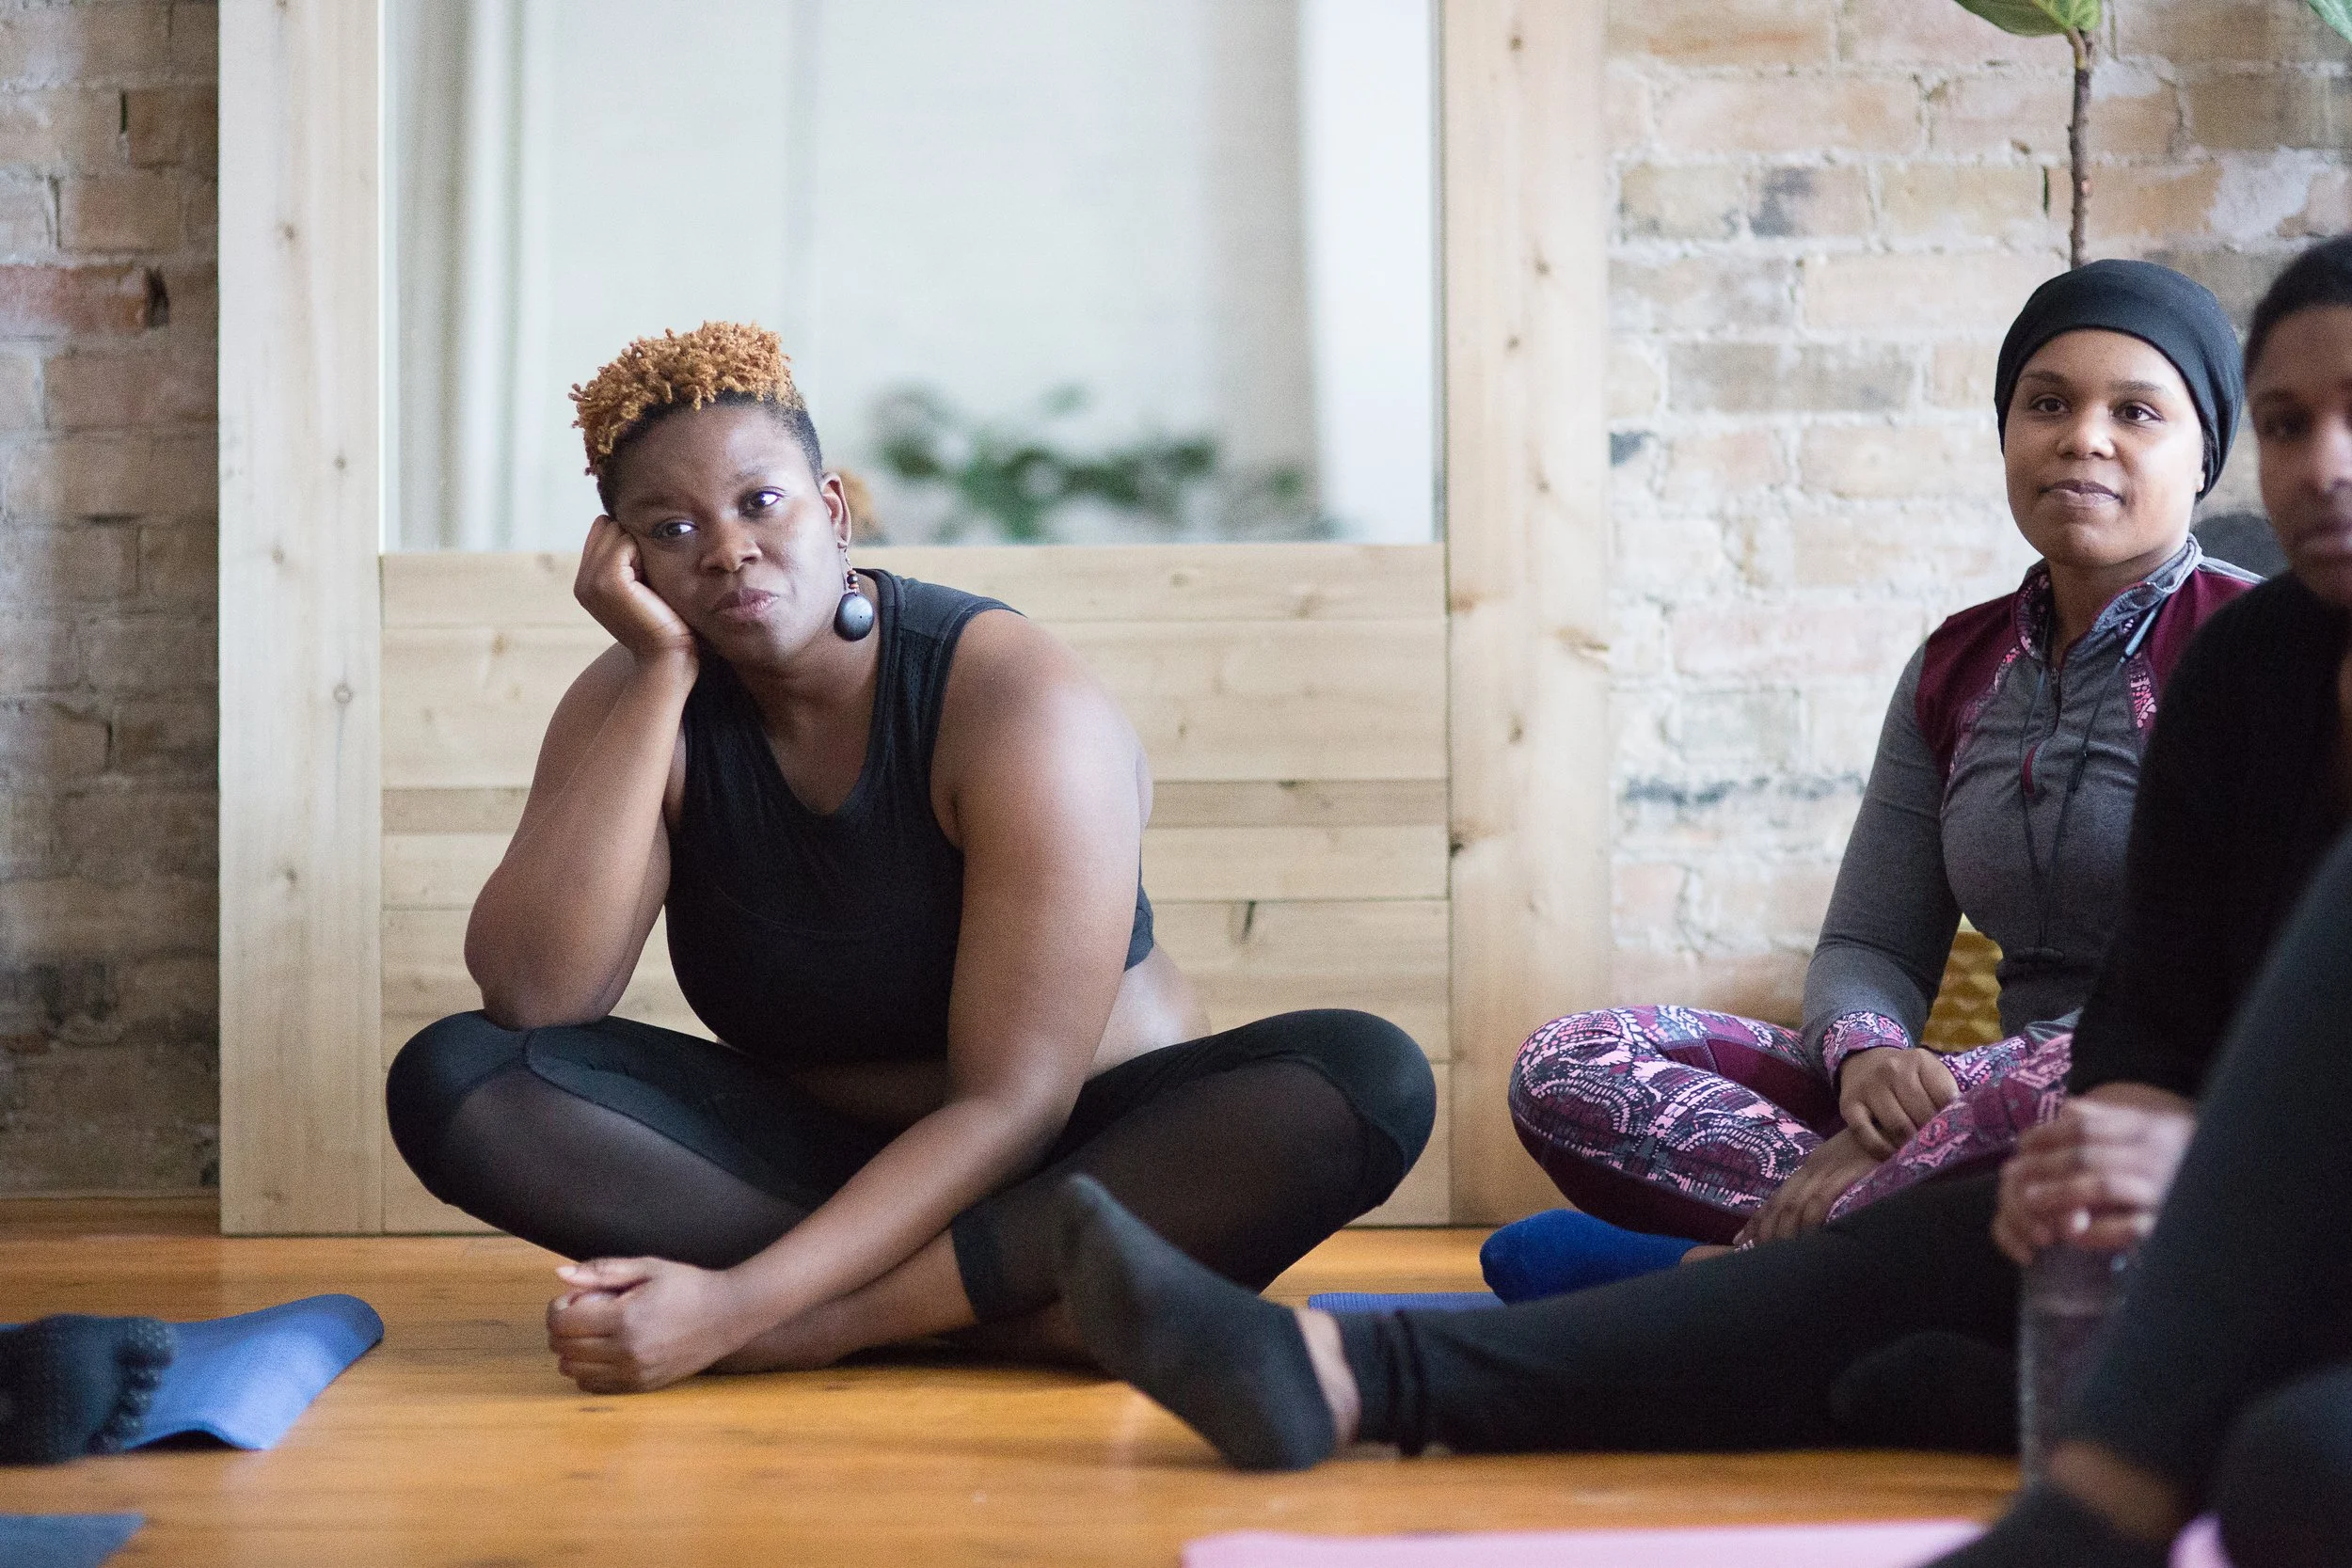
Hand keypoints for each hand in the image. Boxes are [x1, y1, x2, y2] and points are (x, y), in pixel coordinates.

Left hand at [545, 1256, 762, 1392]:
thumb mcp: (647, 1268)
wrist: (729, 1314)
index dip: (557, 1308)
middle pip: (563, 1349)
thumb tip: (560, 1274)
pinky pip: (594, 1386)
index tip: (572, 1298)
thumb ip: (602, 1271)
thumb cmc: (689, 1286)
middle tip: (583, 1312)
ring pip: (574, 1371)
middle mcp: (626, 1351)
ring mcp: (634, 1373)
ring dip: (573, 1351)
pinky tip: (604, 1351)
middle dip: (563, 1328)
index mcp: (625, 1318)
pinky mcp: (642, 1386)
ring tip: (594, 1331)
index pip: (562, 1323)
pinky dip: (588, 1370)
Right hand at [574, 515, 695, 667]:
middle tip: (649, 580)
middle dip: (633, 542)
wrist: (669, 656)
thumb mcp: (641, 586)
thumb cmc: (666, 622)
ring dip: (640, 548)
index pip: (603, 529)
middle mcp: (582, 581)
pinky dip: (644, 555)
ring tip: (649, 583)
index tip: (646, 574)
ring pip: (616, 530)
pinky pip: (625, 541)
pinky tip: (650, 583)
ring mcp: (590, 581)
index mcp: (587, 582)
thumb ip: (629, 559)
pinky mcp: (607, 580)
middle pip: (608, 525)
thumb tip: (632, 522)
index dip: (630, 542)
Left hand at [1740, 1128, 1882, 1245]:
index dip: (1758, 1220)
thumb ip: (1832, 1186)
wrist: (1894, 1123)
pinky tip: (1807, 1238)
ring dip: (1783, 1231)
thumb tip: (1822, 1216)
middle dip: (1765, 1231)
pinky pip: (1821, 1199)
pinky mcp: (1847, 1174)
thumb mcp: (1847, 1166)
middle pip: (1780, 1203)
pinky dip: (1810, 1220)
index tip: (1741, 1241)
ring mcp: (1828, 1171)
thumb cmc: (1875, 1149)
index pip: (1778, 1197)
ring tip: (1779, 1256)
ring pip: (1794, 1204)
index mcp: (1811, 1167)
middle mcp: (1813, 1169)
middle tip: (1757, 1256)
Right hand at [1837, 1046, 1960, 1157]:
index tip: (1959, 1136)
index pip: (1946, 1097)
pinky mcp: (1849, 1105)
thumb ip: (1946, 1094)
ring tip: (1918, 1154)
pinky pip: (1866, 1135)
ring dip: (1910, 1146)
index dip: (1954, 1121)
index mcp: (1920, 1060)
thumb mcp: (1928, 1073)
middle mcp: (1893, 1069)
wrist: (1864, 1060)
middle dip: (1932, 1136)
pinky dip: (1882, 1151)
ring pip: (1898, 1127)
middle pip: (1922, 1114)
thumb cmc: (1905, 1075)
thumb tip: (1966, 1127)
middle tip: (1939, 1151)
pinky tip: (1892, 1157)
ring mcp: (1870, 1087)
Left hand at [1992, 1090, 2196, 1265]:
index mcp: (2145, 1127)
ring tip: (2029, 1200)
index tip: (2021, 1145)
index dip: (2047, 1135)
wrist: (2239, 1175)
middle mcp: (2153, 1155)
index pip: (2085, 1126)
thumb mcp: (2152, 1122)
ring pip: (2101, 1187)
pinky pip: (2125, 1228)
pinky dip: (2094, 1231)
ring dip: (2059, 1194)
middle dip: (2043, 1166)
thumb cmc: (2183, 1149)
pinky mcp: (2168, 1224)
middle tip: (2013, 1175)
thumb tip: (2066, 1109)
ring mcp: (2162, 1189)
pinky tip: (2070, 1232)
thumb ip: (2109, 1117)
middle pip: (2086, 1155)